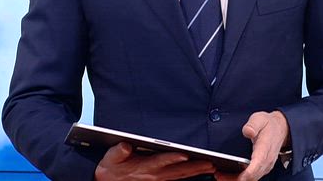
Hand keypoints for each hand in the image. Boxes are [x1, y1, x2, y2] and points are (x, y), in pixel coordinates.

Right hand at [95, 142, 216, 180]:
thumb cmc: (111, 168)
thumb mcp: (111, 158)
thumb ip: (119, 151)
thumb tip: (125, 145)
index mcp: (144, 167)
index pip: (161, 161)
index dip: (173, 158)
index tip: (185, 154)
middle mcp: (154, 174)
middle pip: (177, 170)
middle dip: (195, 166)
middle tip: (211, 163)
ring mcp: (158, 179)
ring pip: (180, 175)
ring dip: (196, 171)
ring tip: (211, 166)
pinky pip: (178, 179)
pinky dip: (189, 176)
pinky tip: (199, 172)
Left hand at [216, 111, 290, 180]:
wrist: (281, 128)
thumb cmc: (268, 124)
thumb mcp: (260, 119)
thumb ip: (253, 125)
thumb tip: (247, 131)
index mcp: (265, 148)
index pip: (258, 164)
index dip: (248, 173)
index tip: (238, 177)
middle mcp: (267, 160)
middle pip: (253, 176)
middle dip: (236, 178)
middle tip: (219, 176)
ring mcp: (266, 165)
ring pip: (252, 179)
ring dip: (237, 180)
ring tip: (221, 176)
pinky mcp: (263, 168)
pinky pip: (253, 177)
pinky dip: (242, 179)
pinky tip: (230, 176)